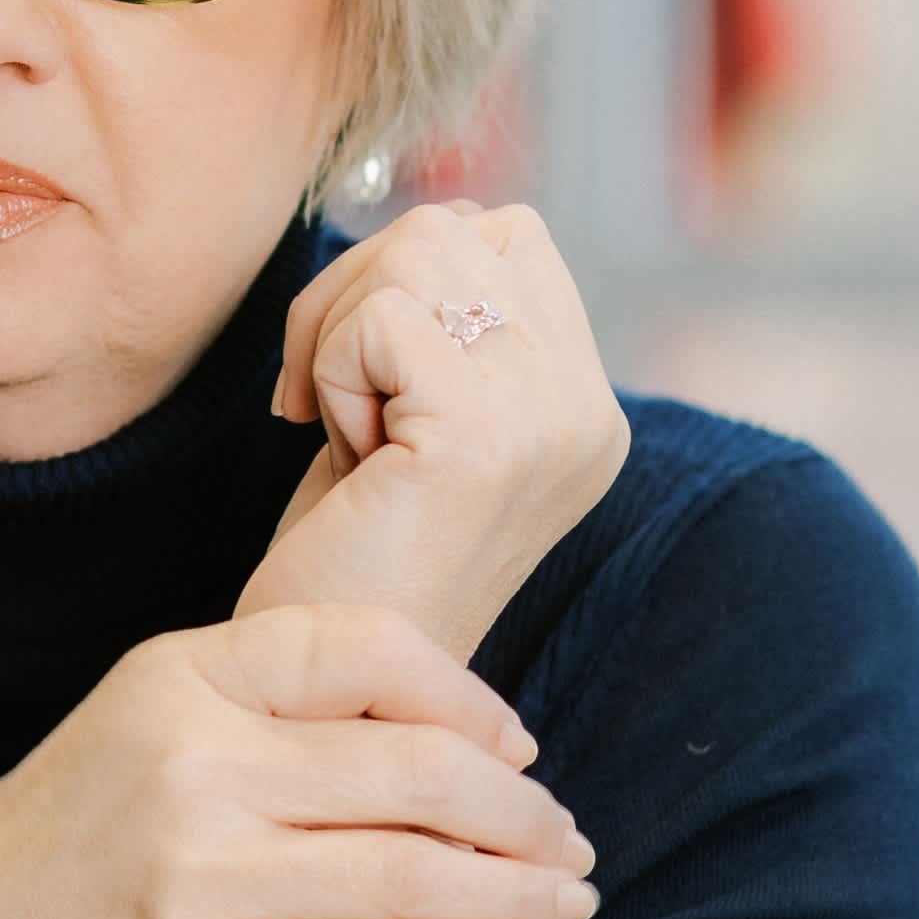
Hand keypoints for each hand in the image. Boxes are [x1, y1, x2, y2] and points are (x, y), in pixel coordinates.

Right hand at [0, 603, 597, 918]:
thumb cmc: (79, 822)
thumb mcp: (154, 714)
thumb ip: (272, 699)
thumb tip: (450, 726)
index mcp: (182, 671)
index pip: (358, 644)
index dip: (462, 692)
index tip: (518, 744)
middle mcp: (192, 755)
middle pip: (409, 770)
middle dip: (518, 813)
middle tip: (570, 840)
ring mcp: (198, 868)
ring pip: (409, 879)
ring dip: (512, 898)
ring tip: (565, 904)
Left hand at [238, 199, 630, 665]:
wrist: (331, 695)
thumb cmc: (353, 549)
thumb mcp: (422, 412)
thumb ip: (451, 319)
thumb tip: (429, 223)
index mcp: (587, 404)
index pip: (504, 230)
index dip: (405, 276)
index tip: (367, 375)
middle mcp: (589, 410)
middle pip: (454, 225)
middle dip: (355, 294)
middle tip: (336, 404)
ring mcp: (549, 422)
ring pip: (418, 250)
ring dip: (339, 331)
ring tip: (349, 431)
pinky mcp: (485, 440)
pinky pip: (379, 316)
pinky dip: (329, 369)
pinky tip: (342, 453)